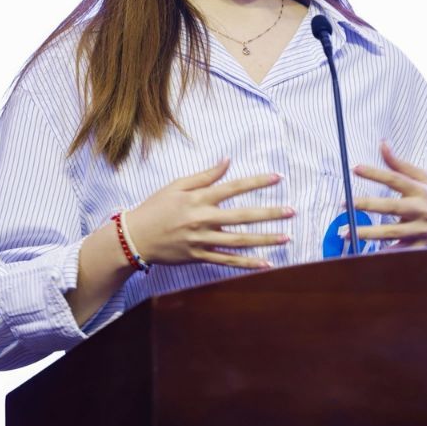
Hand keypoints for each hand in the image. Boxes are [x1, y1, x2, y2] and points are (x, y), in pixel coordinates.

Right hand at [127, 158, 293, 269]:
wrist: (135, 237)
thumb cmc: (156, 207)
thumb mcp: (177, 185)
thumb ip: (204, 175)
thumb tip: (227, 161)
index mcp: (199, 198)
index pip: (234, 187)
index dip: (257, 182)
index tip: (278, 177)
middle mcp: (203, 219)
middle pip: (242, 216)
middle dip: (269, 213)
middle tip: (292, 211)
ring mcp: (202, 240)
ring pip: (239, 241)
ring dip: (265, 239)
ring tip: (287, 237)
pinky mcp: (199, 256)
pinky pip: (227, 261)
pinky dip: (247, 263)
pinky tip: (266, 264)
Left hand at [352, 141, 426, 247]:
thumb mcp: (424, 180)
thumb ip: (400, 165)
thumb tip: (382, 143)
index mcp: (420, 191)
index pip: (395, 179)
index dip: (375, 173)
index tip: (355, 168)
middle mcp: (421, 210)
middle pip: (391, 206)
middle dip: (367, 204)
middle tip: (344, 203)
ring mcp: (420, 231)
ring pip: (391, 232)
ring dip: (367, 233)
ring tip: (345, 232)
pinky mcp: (419, 248)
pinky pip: (399, 253)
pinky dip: (383, 256)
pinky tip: (364, 258)